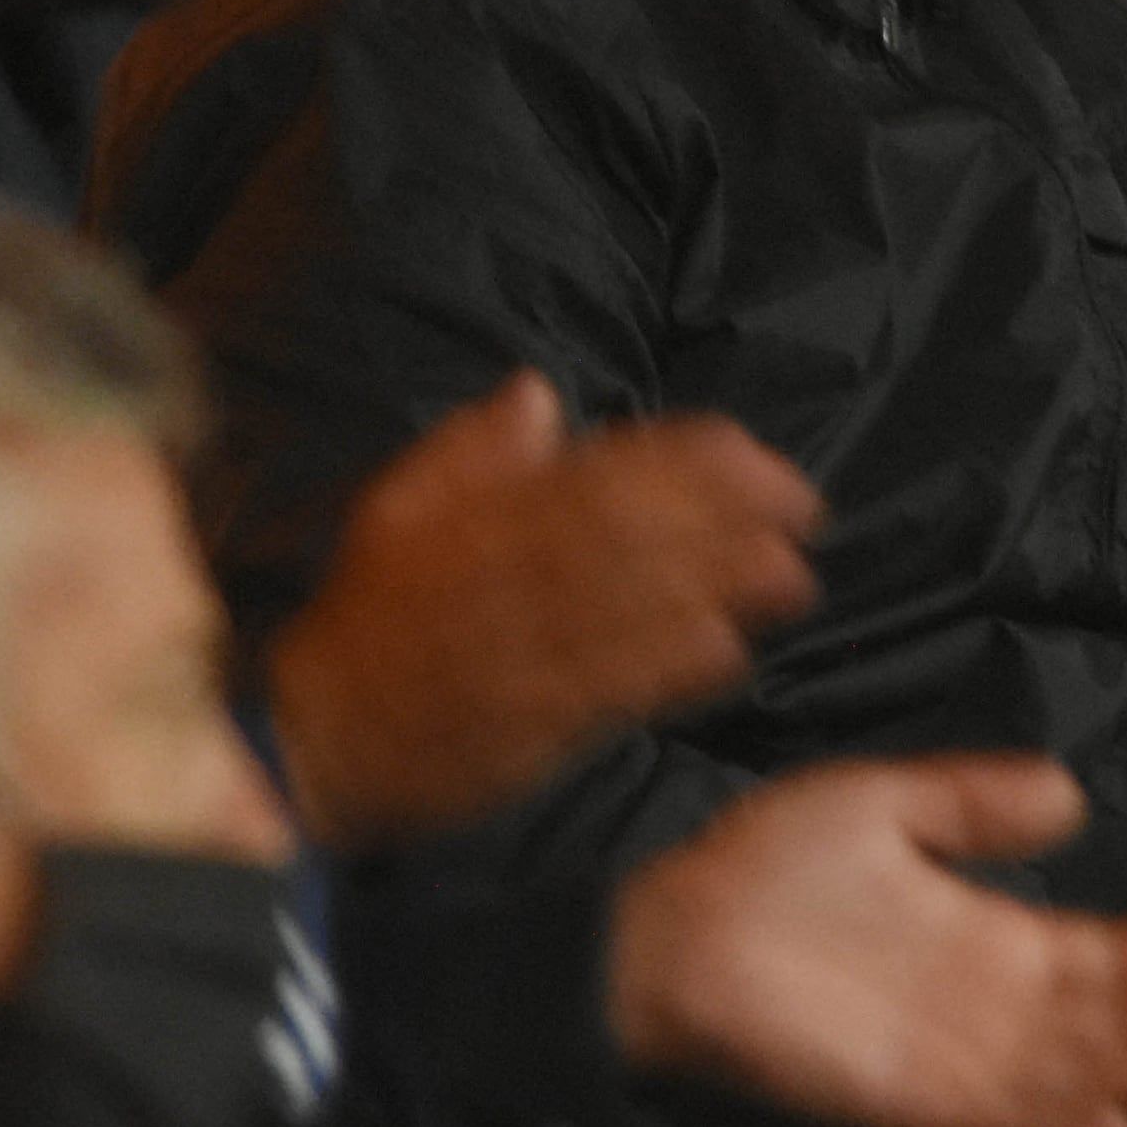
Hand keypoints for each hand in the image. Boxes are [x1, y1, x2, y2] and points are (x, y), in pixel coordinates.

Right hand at [266, 374, 821, 837]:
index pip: (602, 471)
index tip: (754, 454)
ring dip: (721, 588)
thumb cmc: (370, 619)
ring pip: (634, 606)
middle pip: (635, 530)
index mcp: (483, 515)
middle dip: (729, 516)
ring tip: (794, 576)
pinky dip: (670, 669)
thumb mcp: (399, 509)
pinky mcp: (531, 722)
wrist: (320, 737)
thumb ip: (471, 449)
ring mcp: (524, 649)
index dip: (686, 460)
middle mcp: (509, 572)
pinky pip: (611, 689)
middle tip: (806, 511)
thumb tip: (537, 389)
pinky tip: (731, 653)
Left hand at [608, 758, 1126, 1126]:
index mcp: (989, 937)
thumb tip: (1073, 794)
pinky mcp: (910, 1104)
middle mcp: (988, 1008)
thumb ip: (975, 802)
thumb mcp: (885, 805)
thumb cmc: (765, 867)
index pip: (1103, 954)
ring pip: (1074, 1076)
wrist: (667, 933)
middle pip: (1107, 1019)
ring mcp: (954, 1062)